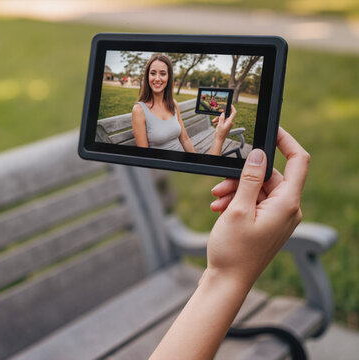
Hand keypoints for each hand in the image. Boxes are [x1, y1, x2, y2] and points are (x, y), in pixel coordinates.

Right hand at [205, 127, 309, 286]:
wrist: (228, 282)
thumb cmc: (233, 251)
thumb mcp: (237, 209)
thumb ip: (249, 179)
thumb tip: (259, 153)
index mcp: (287, 204)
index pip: (299, 161)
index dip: (286, 141)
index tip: (270, 129)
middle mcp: (288, 209)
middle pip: (269, 176)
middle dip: (241, 176)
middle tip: (218, 186)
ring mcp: (278, 217)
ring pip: (258, 189)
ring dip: (235, 190)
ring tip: (216, 201)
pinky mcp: (267, 223)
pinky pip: (254, 202)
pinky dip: (237, 202)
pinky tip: (220, 209)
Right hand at [212, 105, 235, 139]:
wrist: (219, 139)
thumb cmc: (220, 133)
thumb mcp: (220, 125)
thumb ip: (221, 118)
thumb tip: (223, 113)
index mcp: (230, 122)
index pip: (234, 113)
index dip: (232, 108)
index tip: (230, 105)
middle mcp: (230, 122)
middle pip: (226, 115)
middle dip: (221, 115)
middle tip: (216, 117)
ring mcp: (228, 124)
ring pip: (224, 118)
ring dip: (218, 118)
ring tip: (214, 121)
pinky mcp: (225, 125)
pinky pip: (223, 121)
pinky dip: (219, 121)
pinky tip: (215, 123)